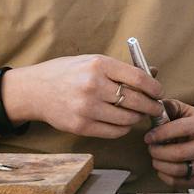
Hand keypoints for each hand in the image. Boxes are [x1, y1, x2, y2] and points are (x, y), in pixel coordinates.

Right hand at [1, 55, 163, 138]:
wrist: (35, 90)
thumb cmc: (69, 73)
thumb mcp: (93, 61)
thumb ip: (122, 69)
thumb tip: (154, 74)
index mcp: (98, 65)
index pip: (138, 78)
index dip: (154, 87)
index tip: (159, 92)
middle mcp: (93, 86)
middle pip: (136, 101)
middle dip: (151, 106)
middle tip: (156, 107)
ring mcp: (86, 108)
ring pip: (127, 119)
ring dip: (137, 118)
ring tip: (138, 114)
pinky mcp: (80, 126)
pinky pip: (114, 132)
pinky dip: (124, 128)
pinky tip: (123, 122)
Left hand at [146, 102, 193, 190]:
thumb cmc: (191, 123)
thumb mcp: (182, 109)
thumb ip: (167, 106)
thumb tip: (150, 107)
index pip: (180, 129)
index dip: (159, 134)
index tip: (148, 137)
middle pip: (179, 153)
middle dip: (158, 152)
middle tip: (151, 149)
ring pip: (180, 170)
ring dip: (161, 166)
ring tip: (155, 159)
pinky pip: (183, 183)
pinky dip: (168, 178)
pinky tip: (163, 169)